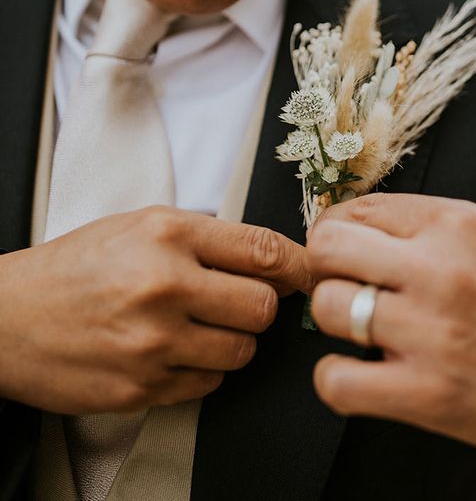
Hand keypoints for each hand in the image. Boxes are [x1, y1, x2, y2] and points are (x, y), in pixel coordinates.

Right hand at [0, 206, 311, 414]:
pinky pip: (209, 384)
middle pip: (263, 307)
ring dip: (234, 340)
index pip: (264, 250)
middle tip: (239, 302)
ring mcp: (152, 342)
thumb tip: (275, 259)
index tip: (308, 275)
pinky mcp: (141, 387)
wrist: (6, 318)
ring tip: (203, 327)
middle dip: (261, 306)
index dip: (299, 266)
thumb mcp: (143, 226)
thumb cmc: (79, 266)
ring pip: (243, 351)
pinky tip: (176, 352)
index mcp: (168, 235)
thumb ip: (209, 238)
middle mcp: (164, 285)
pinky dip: (204, 369)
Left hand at [307, 194, 475, 483]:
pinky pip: (336, 380)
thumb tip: (351, 227)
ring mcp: (432, 331)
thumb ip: (423, 227)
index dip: (336, 234)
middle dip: (325, 269)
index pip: (352, 210)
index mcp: (453, 224)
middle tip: (345, 288)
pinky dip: (337, 378)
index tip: (343, 254)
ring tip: (364, 332)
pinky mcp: (430, 393)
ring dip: (336, 322)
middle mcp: (440, 269)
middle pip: (327, 249)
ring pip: (327, 308)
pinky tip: (363, 373)